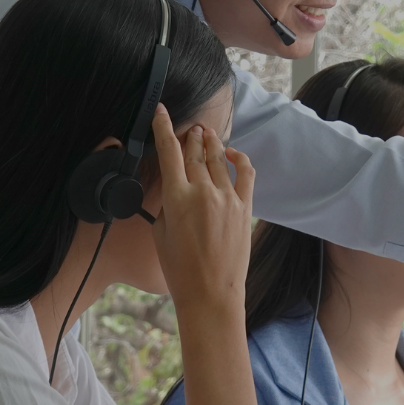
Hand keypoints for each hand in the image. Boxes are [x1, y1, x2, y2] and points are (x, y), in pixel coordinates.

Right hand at [150, 104, 254, 314]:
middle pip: (194, 152)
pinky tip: (230, 153)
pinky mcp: (244, 207)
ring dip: (210, 143)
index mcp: (176, 198)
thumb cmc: (180, 269)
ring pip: (217, 159)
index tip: (161, 111)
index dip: (163, 128)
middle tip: (189, 126)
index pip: (168, 152)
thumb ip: (166, 204)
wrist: (211, 293)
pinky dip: (238, 158)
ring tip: (206, 133)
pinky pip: (244, 173)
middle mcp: (203, 192)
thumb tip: (176, 189)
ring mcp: (226, 198)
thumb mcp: (159, 232)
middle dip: (190, 136)